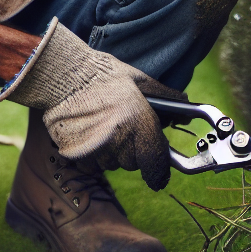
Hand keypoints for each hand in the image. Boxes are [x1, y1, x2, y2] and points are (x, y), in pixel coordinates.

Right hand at [0, 20, 172, 189]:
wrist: (63, 74)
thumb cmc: (102, 74)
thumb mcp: (139, 81)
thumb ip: (166, 99)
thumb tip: (186, 110)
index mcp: (139, 121)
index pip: (156, 162)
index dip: (159, 173)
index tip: (159, 177)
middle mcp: (119, 139)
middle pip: (133, 164)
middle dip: (133, 152)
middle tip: (123, 130)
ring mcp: (96, 149)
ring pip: (112, 165)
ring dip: (112, 154)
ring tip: (103, 128)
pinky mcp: (76, 154)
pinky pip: (92, 166)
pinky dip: (93, 156)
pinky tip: (89, 135)